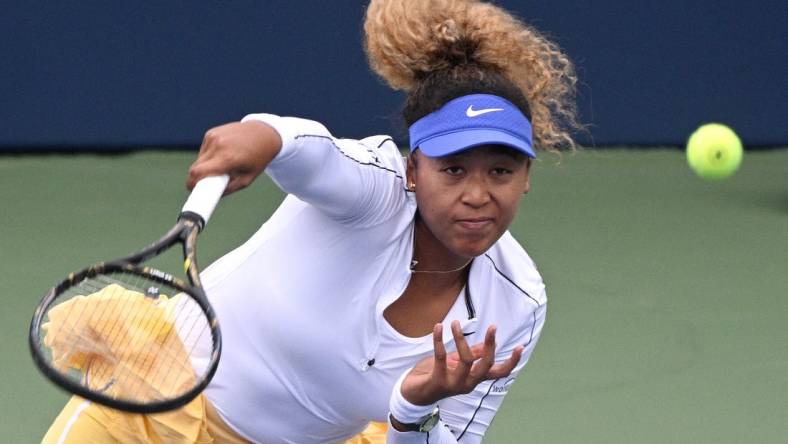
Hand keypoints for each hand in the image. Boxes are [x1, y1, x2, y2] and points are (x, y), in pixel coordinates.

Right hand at [187, 120, 281, 194]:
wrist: (264, 133)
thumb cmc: (258, 158)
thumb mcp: (248, 179)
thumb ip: (229, 189)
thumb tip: (211, 196)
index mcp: (228, 158)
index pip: (197, 172)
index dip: (192, 184)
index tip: (193, 190)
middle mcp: (218, 145)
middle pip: (195, 167)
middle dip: (200, 177)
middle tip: (211, 182)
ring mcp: (213, 137)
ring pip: (199, 159)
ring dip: (206, 165)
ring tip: (223, 164)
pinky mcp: (211, 133)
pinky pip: (203, 150)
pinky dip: (209, 155)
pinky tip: (223, 153)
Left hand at [400, 321, 523, 405]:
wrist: (413, 395)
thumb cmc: (436, 376)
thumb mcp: (455, 364)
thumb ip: (470, 356)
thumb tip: (484, 345)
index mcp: (474, 379)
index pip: (499, 373)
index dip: (511, 362)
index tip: (520, 347)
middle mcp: (468, 383)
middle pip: (486, 365)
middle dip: (491, 345)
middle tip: (493, 327)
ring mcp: (453, 384)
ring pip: (466, 360)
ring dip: (460, 338)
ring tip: (454, 323)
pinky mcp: (438, 380)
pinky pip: (441, 356)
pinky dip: (439, 340)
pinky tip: (438, 327)